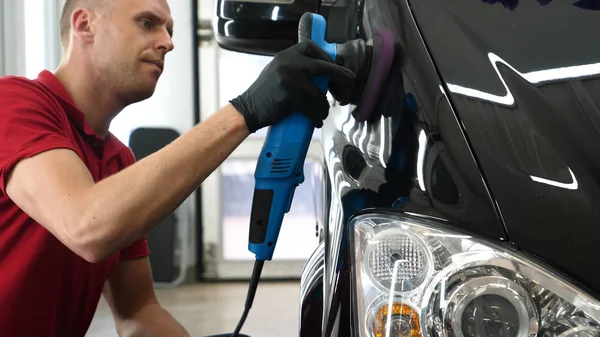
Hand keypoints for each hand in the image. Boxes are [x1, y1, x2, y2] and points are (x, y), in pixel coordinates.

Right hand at [230, 40, 355, 132]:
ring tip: (323, 113)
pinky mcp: (290, 97)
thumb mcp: (278, 70)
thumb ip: (295, 66)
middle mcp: (289, 63)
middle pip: (322, 67)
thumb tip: (322, 72)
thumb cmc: (265, 92)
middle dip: (339, 75)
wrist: (249, 108)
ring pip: (318, 94)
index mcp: (286, 55)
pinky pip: (311, 108)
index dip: (326, 57)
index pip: (311, 47)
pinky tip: (317, 121)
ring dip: (324, 107)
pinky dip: (316, 117)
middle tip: (349, 82)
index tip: (333, 67)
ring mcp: (290, 80)